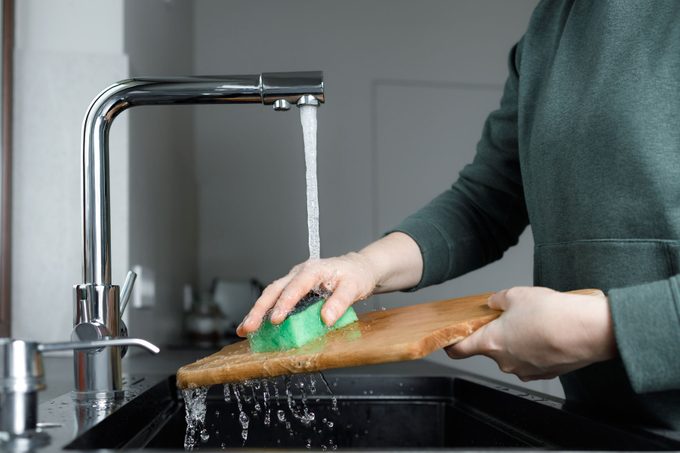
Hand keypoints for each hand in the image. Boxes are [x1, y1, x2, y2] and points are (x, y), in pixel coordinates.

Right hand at [236, 252, 378, 335]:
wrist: (357, 268)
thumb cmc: (356, 276)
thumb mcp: (354, 288)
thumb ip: (340, 302)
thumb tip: (326, 319)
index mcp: (313, 270)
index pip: (295, 286)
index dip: (284, 303)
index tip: (275, 320)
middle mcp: (299, 272)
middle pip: (274, 289)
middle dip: (259, 309)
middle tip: (248, 327)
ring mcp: (294, 279)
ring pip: (271, 294)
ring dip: (257, 311)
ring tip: (244, 329)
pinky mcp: (294, 288)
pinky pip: (276, 298)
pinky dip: (265, 312)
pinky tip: (256, 326)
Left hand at [444, 286, 617, 380]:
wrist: (587, 331)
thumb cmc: (552, 314)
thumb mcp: (517, 294)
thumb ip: (499, 300)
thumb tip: (494, 303)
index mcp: (491, 342)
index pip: (460, 350)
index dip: (451, 344)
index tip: (449, 339)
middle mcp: (505, 362)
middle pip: (491, 349)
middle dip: (498, 333)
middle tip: (511, 316)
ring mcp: (526, 370)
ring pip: (514, 354)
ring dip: (519, 341)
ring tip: (536, 322)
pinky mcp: (546, 373)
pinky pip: (534, 359)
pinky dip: (537, 348)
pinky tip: (549, 333)